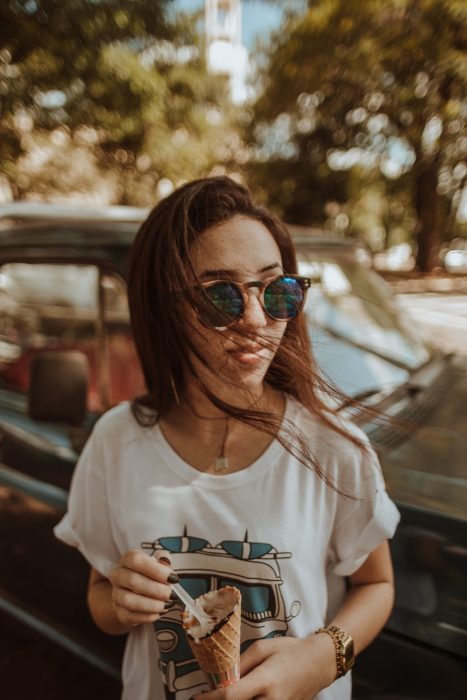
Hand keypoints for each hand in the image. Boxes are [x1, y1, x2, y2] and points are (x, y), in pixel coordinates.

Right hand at [108, 549, 175, 627]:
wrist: (137, 593)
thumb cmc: (150, 575)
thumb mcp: (159, 563)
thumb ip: (164, 560)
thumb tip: (166, 562)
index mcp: (127, 559)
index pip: (136, 560)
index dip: (155, 570)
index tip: (173, 578)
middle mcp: (118, 575)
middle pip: (132, 580)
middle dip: (156, 589)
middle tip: (171, 594)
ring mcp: (116, 595)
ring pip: (129, 600)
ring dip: (151, 604)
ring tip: (167, 604)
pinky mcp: (119, 612)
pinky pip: (131, 616)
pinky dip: (148, 615)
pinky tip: (159, 612)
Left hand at [192, 634, 335, 699]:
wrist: (319, 664)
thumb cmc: (290, 651)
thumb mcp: (263, 648)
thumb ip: (241, 665)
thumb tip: (222, 679)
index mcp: (265, 681)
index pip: (230, 696)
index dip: (209, 699)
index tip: (195, 698)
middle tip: (207, 698)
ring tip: (226, 695)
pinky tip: (242, 696)